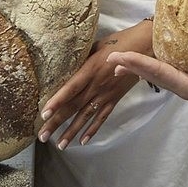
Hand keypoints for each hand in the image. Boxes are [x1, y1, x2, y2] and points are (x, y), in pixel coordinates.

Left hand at [37, 20, 151, 147]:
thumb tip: (65, 62)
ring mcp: (106, 94)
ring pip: (86, 116)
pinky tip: (83, 141)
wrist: (145, 46)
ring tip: (59, 145)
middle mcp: (97, 85)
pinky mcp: (115, 98)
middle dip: (56, 122)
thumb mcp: (97, 45)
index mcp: (91, 70)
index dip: (57, 102)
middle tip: (42, 136)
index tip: (44, 115)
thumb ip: (82, 57)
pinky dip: (93, 129)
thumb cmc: (120, 41)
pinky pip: (102, 117)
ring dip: (72, 131)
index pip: (70, 89)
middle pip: (74, 106)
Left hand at [109, 50, 187, 115]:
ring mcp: (184, 84)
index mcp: (186, 86)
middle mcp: (181, 86)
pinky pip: (165, 73)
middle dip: (131, 66)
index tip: (121, 57)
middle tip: (110, 58)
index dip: (139, 63)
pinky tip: (149, 64)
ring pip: (155, 75)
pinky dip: (152, 67)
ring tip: (121, 64)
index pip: (158, 72)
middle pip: (151, 74)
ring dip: (138, 68)